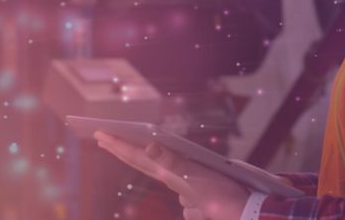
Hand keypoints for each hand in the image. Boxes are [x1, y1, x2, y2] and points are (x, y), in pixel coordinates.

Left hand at [94, 131, 250, 219]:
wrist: (244, 216)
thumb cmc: (222, 196)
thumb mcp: (197, 176)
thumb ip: (172, 162)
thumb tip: (149, 146)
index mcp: (170, 175)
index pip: (137, 158)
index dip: (118, 145)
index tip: (100, 134)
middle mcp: (174, 183)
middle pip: (143, 164)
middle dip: (123, 150)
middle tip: (104, 137)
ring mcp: (186, 192)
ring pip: (167, 174)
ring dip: (153, 163)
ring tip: (141, 150)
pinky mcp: (199, 198)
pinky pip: (186, 187)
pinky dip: (186, 180)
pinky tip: (196, 182)